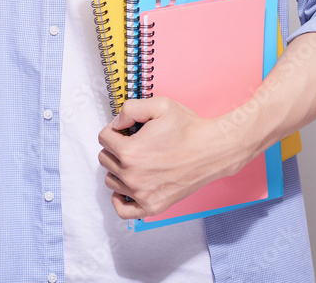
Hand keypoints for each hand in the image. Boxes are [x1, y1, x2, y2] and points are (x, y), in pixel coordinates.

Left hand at [97, 96, 247, 219]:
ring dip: (118, 169)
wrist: (212, 150)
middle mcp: (132, 176)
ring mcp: (141, 194)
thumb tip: (116, 123)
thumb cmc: (187, 128)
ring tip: (137, 160)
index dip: (115, 129)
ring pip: (111, 181)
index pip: (104, 138)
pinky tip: (128, 186)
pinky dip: (120, 199)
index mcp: (130, 151)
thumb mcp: (158, 105)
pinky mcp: (152, 206)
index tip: (128, 128)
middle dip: (115, 147)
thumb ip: (130, 109)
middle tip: (134, 141)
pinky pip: (123, 210)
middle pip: (105, 159)